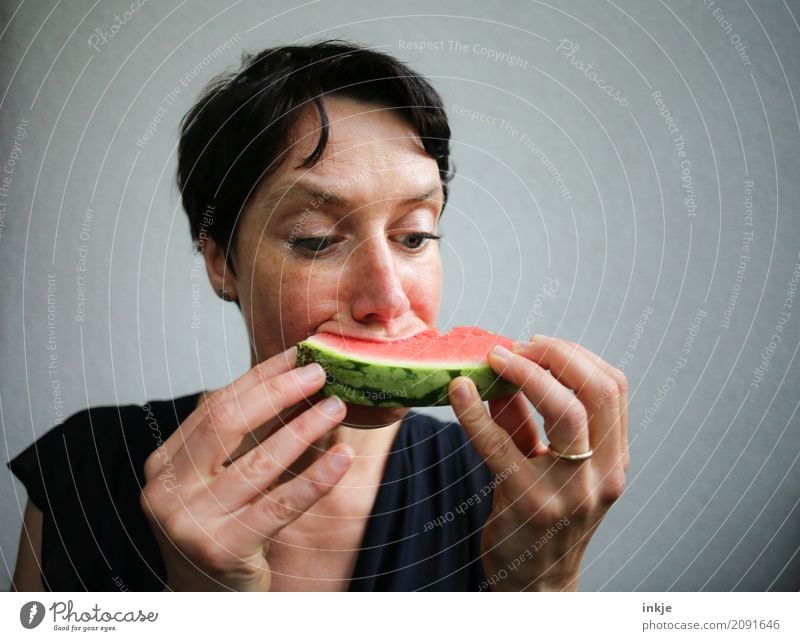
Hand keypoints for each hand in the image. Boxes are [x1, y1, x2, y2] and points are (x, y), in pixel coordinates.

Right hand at [139, 346, 351, 590]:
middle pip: (227, 423)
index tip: (297, 356)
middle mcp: (169, 490)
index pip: (215, 406)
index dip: (260, 377)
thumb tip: (287, 381)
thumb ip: (238, 438)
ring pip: (259, 463)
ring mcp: (191, 522)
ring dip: (303, 429)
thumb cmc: (219, 530)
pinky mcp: (222, 551)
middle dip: (278, 392)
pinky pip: (279, 506)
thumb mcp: (216, 479)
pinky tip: (342, 458)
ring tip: (336, 408)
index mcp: (165, 463)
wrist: (204, 599)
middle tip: (319, 374)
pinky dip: (315, 478)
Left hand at [449, 335, 628, 590]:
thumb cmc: (539, 517)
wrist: (534, 584)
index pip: (613, 388)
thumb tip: (500, 369)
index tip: (539, 344)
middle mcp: (603, 474)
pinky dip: (477, 413)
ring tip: (495, 358)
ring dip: (528, 373)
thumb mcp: (544, 462)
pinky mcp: (532, 505)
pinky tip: (458, 392)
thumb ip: (527, 417)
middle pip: (597, 392)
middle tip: (517, 346)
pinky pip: (503, 447)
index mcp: (614, 459)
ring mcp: (572, 492)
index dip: (576, 356)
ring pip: (567, 412)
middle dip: (557, 356)